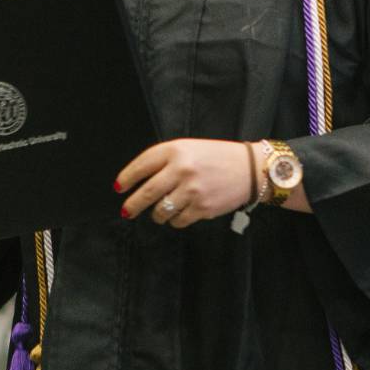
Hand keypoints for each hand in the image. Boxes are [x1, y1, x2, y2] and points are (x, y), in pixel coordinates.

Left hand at [115, 139, 255, 227]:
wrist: (250, 169)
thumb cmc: (217, 157)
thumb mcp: (189, 148)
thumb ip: (165, 160)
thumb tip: (138, 181)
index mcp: (176, 150)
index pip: (142, 165)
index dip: (127, 178)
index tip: (119, 187)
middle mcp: (182, 169)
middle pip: (146, 193)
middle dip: (132, 205)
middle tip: (127, 211)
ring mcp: (192, 190)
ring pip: (160, 211)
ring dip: (156, 214)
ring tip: (160, 212)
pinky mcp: (202, 208)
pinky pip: (177, 221)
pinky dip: (174, 220)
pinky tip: (179, 213)